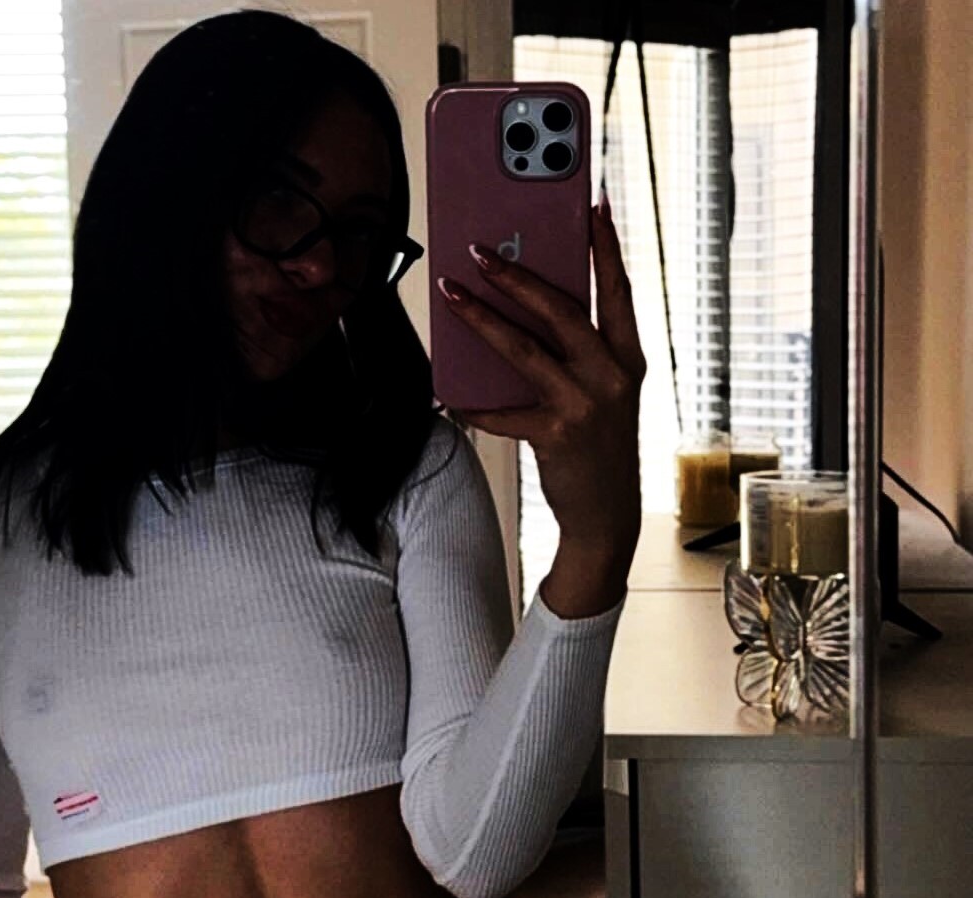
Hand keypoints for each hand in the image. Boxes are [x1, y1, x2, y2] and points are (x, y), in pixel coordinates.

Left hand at [435, 195, 645, 566]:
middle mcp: (611, 375)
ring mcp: (585, 405)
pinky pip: (502, 412)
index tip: (594, 204)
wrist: (606, 514)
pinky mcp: (556, 435)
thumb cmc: (596, 447)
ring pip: (524, 349)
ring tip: (451, 294)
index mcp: (627, 358)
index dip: (606, 247)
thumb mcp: (601, 395)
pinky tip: (450, 397)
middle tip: (479, 249)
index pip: (618, 290)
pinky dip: (473, 406)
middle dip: (517, 274)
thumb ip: (575, 356)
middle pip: (561, 309)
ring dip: (481, 318)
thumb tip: (522, 314)